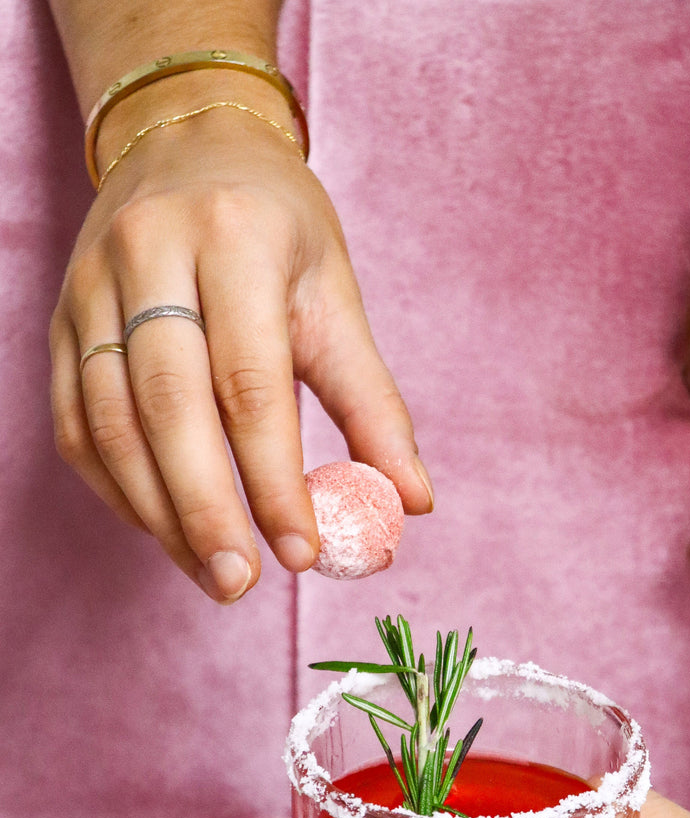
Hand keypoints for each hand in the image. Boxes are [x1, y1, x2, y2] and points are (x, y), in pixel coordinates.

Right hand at [50, 96, 432, 601]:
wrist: (188, 144)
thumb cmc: (276, 229)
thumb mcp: (336, 298)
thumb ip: (373, 404)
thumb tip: (411, 504)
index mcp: (236, 240)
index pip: (251, 383)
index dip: (274, 480)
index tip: (303, 553)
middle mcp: (151, 256)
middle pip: (167, 408)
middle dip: (205, 510)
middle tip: (241, 584)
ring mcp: (91, 288)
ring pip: (109, 424)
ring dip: (158, 515)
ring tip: (210, 572)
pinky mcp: (62, 322)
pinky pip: (77, 424)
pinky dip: (117, 490)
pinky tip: (164, 529)